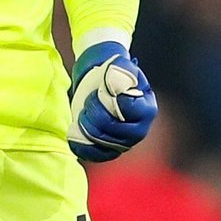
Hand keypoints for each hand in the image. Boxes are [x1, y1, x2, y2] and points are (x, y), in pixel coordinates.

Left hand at [67, 41, 156, 162]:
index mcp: (146, 108)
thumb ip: (122, 69)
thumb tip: (115, 82)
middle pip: (116, 130)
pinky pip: (96, 155)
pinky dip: (83, 146)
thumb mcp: (118, 64)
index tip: (101, 91)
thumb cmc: (110, 73)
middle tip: (88, 101)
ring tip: (83, 113)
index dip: (112, 101)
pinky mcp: (108, 150)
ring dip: (88, 128)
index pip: (131, 110)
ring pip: (105, 145)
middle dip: (97, 114)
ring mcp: (124, 143)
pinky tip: (74, 133)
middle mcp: (139, 129)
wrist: (97, 82)